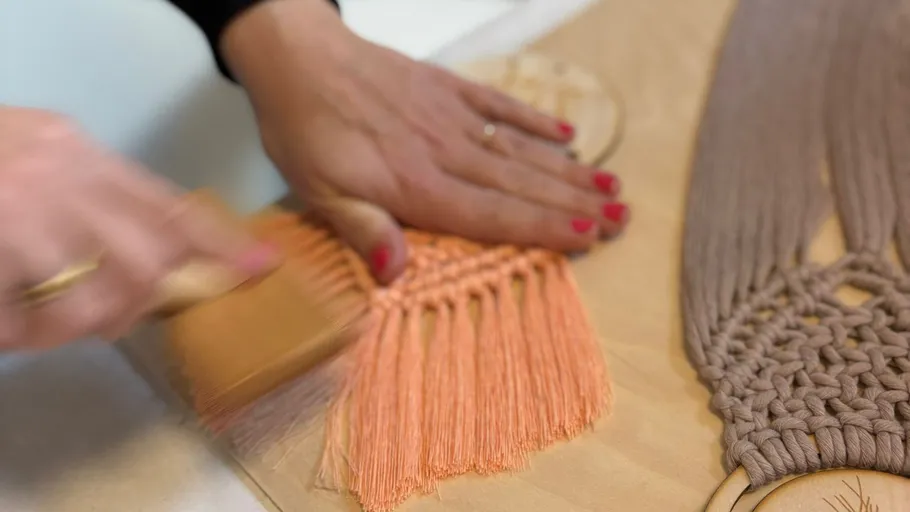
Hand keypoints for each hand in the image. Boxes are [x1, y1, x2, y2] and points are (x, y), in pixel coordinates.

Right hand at [0, 107, 276, 349]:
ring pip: (97, 295)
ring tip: (38, 321)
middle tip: (110, 313)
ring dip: (76, 323)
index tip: (260, 267)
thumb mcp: (36, 158)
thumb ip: (88, 197)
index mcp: (75, 150)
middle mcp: (59, 175)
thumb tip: (147, 252)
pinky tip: (6, 321)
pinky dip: (21, 330)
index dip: (220, 241)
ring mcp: (23, 211)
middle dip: (139, 298)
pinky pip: (32, 315)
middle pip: (148, 256)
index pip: (168, 201)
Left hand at [222, 0, 628, 283]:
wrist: (296, 58)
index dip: (543, 228)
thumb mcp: (317, 193)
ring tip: (610, 184)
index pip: (492, 214)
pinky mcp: (446, 88)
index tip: (591, 237)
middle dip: (574, 203)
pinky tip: (566, 133)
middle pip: (520, 184)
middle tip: (623, 215)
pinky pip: (499, 105)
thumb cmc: (305, 132)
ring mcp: (450, 117)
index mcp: (416, 187)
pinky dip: (534, 120)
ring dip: (566, 169)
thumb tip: (396, 273)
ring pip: (519, 149)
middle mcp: (445, 153)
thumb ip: (362, 229)